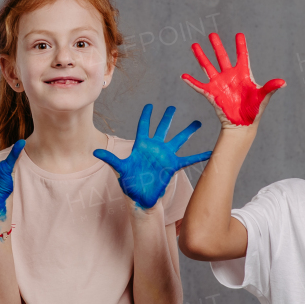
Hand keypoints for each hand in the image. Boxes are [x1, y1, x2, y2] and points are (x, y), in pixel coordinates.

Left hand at [94, 104, 211, 209]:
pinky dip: (199, 156)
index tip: (150, 105)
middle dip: (168, 118)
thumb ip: (110, 158)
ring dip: (187, 132)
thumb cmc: (129, 184)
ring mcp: (165, 156)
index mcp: (141, 146)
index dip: (147, 116)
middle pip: (162, 129)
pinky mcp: (173, 166)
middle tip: (173, 107)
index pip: (144, 127)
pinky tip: (210, 152)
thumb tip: (95, 152)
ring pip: (178, 140)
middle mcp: (155, 148)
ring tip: (197, 122)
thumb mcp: (120, 169)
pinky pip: (188, 160)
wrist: (141, 198)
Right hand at [182, 32, 284, 126]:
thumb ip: (270, 88)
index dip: (241, 46)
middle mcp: (230, 76)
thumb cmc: (254, 111)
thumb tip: (283, 82)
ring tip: (194, 45)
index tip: (239, 34)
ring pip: (208, 67)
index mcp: (243, 75)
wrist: (243, 125)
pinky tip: (183, 76)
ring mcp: (220, 84)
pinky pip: (200, 86)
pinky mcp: (212, 94)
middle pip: (222, 57)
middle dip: (217, 46)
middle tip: (212, 34)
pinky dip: (192, 82)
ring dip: (201, 57)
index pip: (242, 56)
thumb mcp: (263, 97)